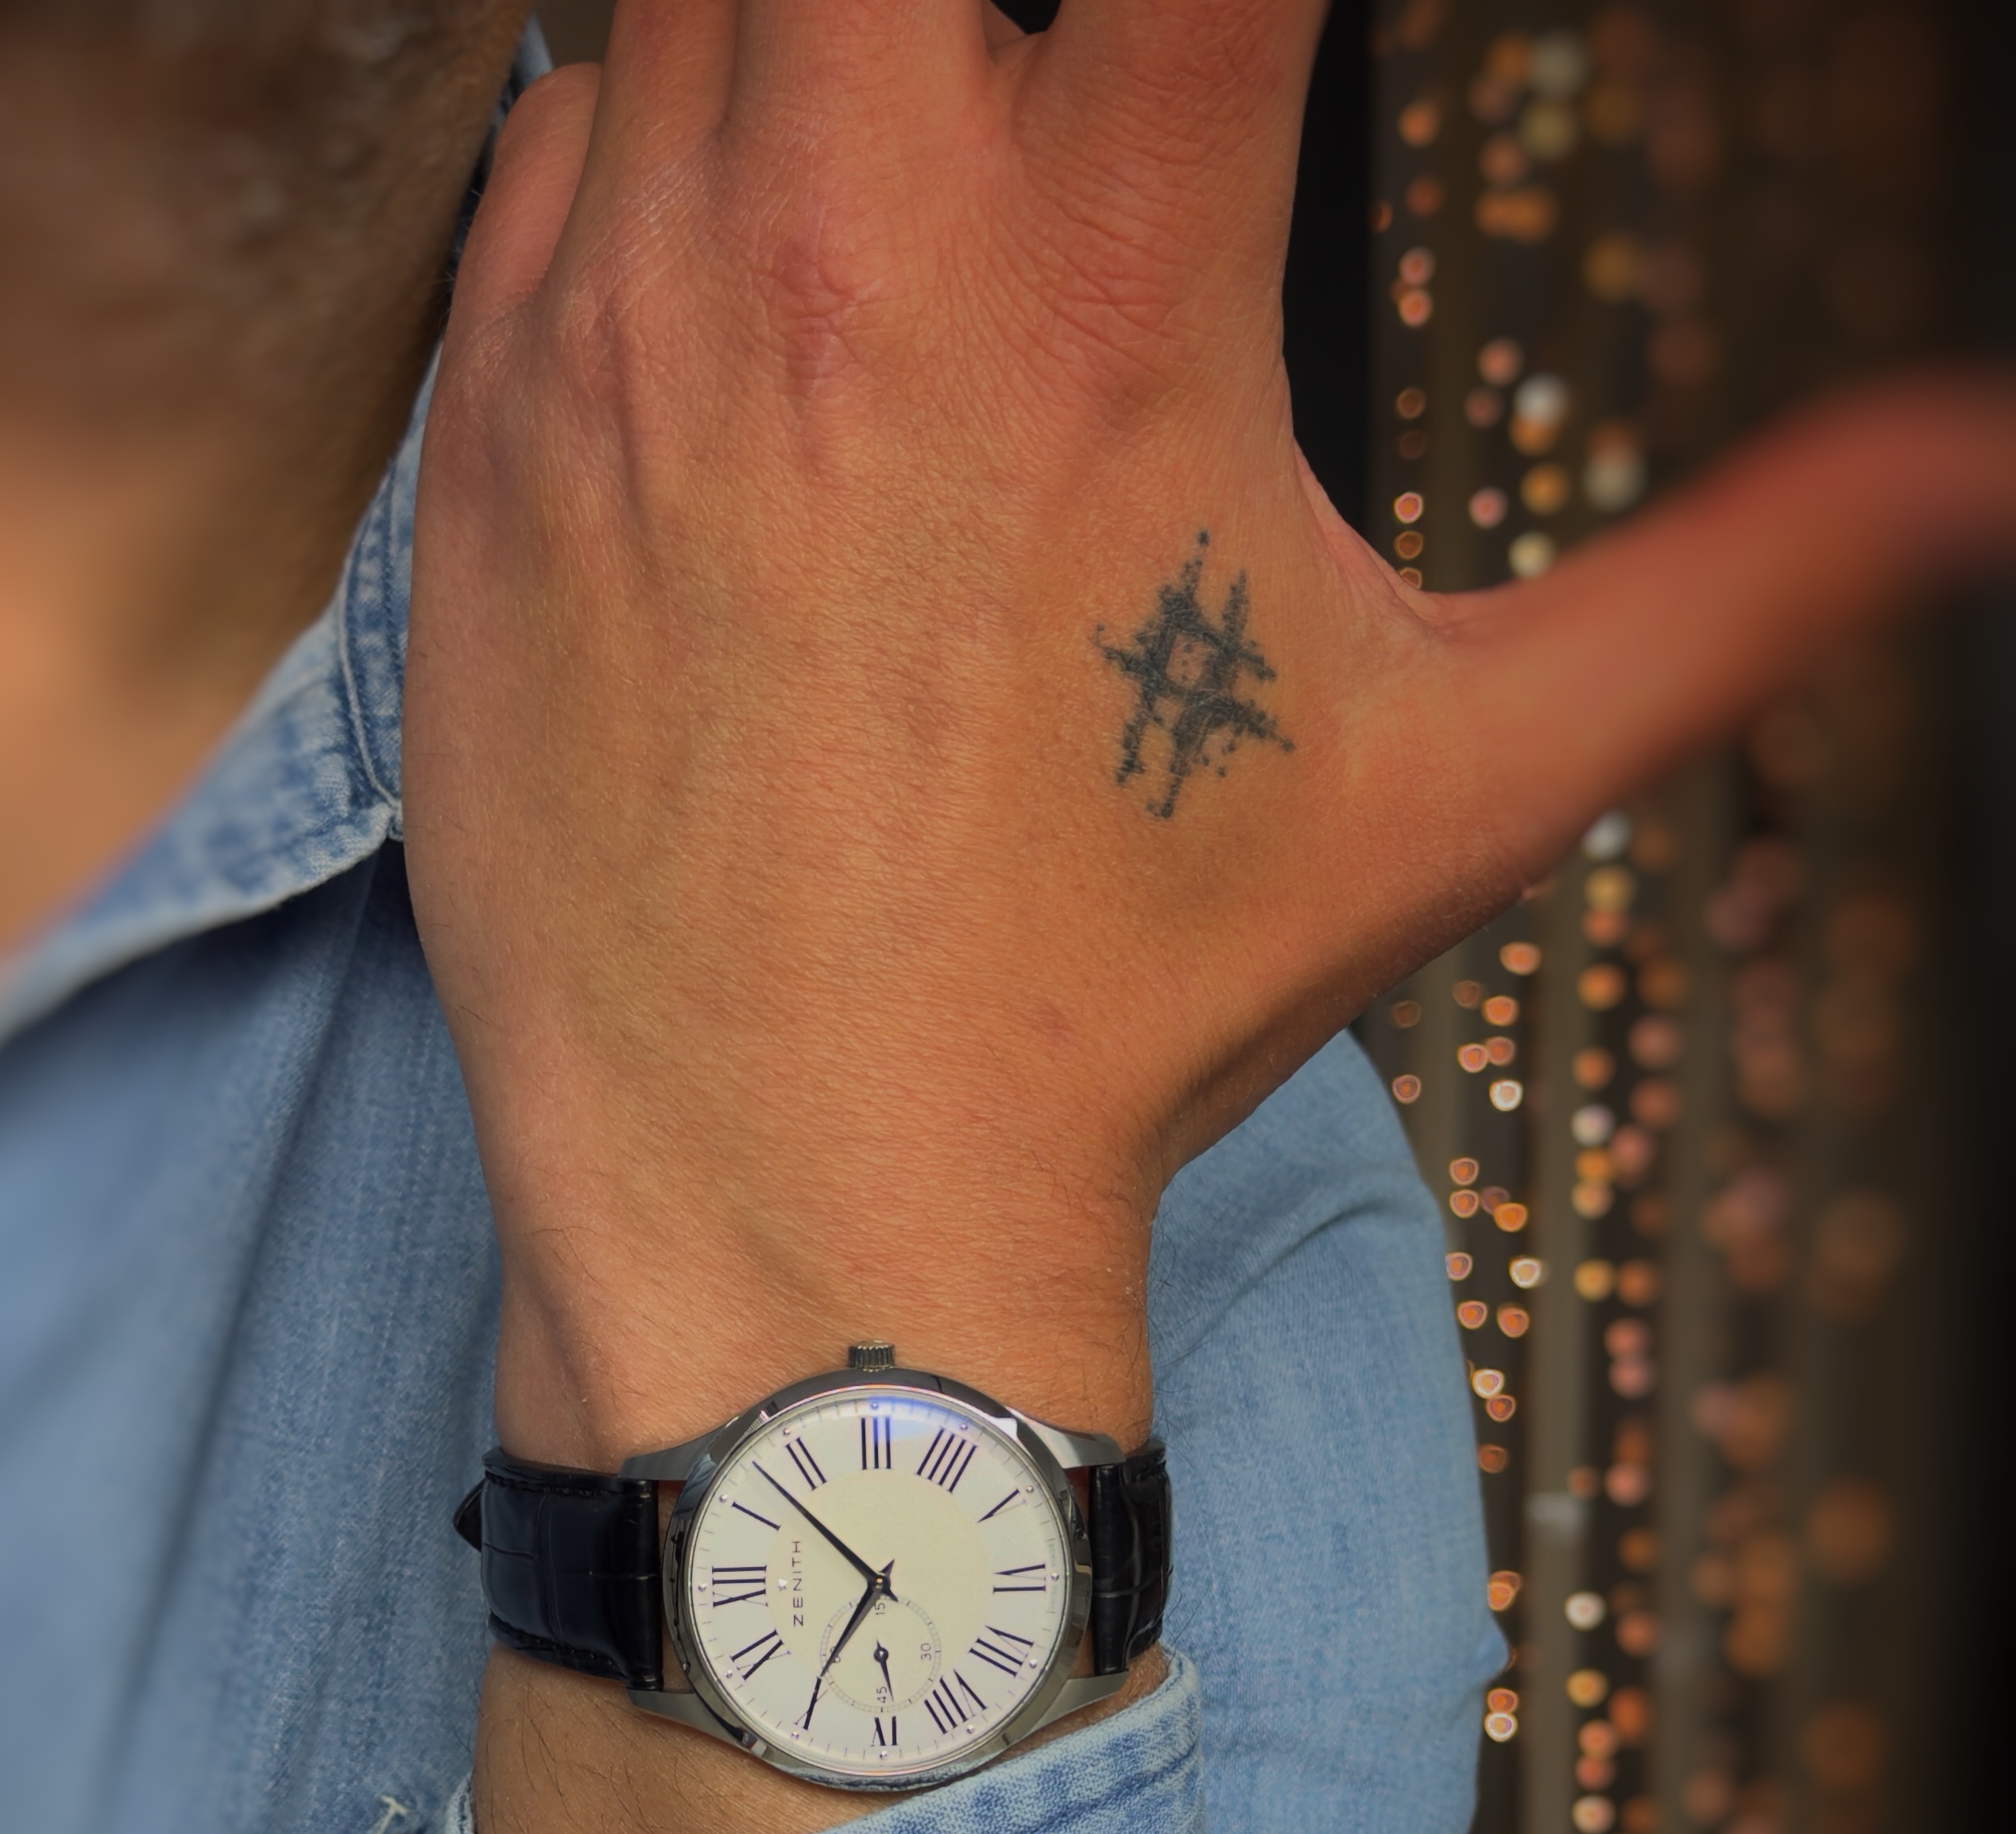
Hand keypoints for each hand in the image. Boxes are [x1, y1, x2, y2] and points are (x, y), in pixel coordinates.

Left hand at [410, 0, 2015, 1833]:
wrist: (793, 1201)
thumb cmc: (1121, 999)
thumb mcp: (1468, 773)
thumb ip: (1745, 573)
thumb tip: (1989, 462)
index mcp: (1120, 270)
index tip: (1220, 47)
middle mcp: (851, 251)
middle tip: (1029, 97)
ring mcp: (634, 328)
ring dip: (811, 36)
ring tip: (895, 171)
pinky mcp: (483, 433)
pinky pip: (542, 145)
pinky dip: (638, 147)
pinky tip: (721, 266)